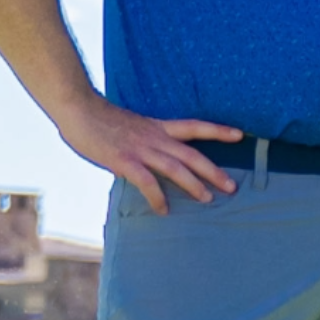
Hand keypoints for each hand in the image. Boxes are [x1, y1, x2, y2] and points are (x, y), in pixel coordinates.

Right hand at [66, 97, 244, 214]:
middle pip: (192, 154)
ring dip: (193, 185)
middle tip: (233, 187)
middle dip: (214, 171)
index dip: (218, 130)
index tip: (240, 135)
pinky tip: (163, 210)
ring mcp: (140, 149)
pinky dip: (157, 197)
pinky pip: (147, 182)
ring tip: (208, 200)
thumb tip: (152, 157)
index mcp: (158, 126)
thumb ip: (146, 140)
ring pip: (176, 168)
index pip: (195, 126)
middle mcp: (155, 137)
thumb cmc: (101, 119)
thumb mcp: (133, 126)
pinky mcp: (124, 160)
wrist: (78, 109)